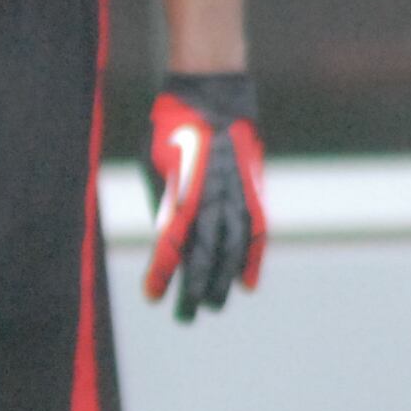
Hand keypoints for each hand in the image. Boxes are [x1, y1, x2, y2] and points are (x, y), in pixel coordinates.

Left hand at [144, 73, 265, 321]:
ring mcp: (239, 194)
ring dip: (223, 280)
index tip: (153, 296)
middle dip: (195, 288)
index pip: (171, 245)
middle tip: (185, 316)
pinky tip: (247, 283)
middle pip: (205, 255)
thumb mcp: (155, 163)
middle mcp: (214, 198)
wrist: (213, 93)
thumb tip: (167, 237)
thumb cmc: (171, 126)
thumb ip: (163, 202)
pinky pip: (256, 231)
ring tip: (213, 305)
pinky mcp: (254, 188)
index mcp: (184, 191)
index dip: (162, 274)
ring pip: (233, 249)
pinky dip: (252, 258)